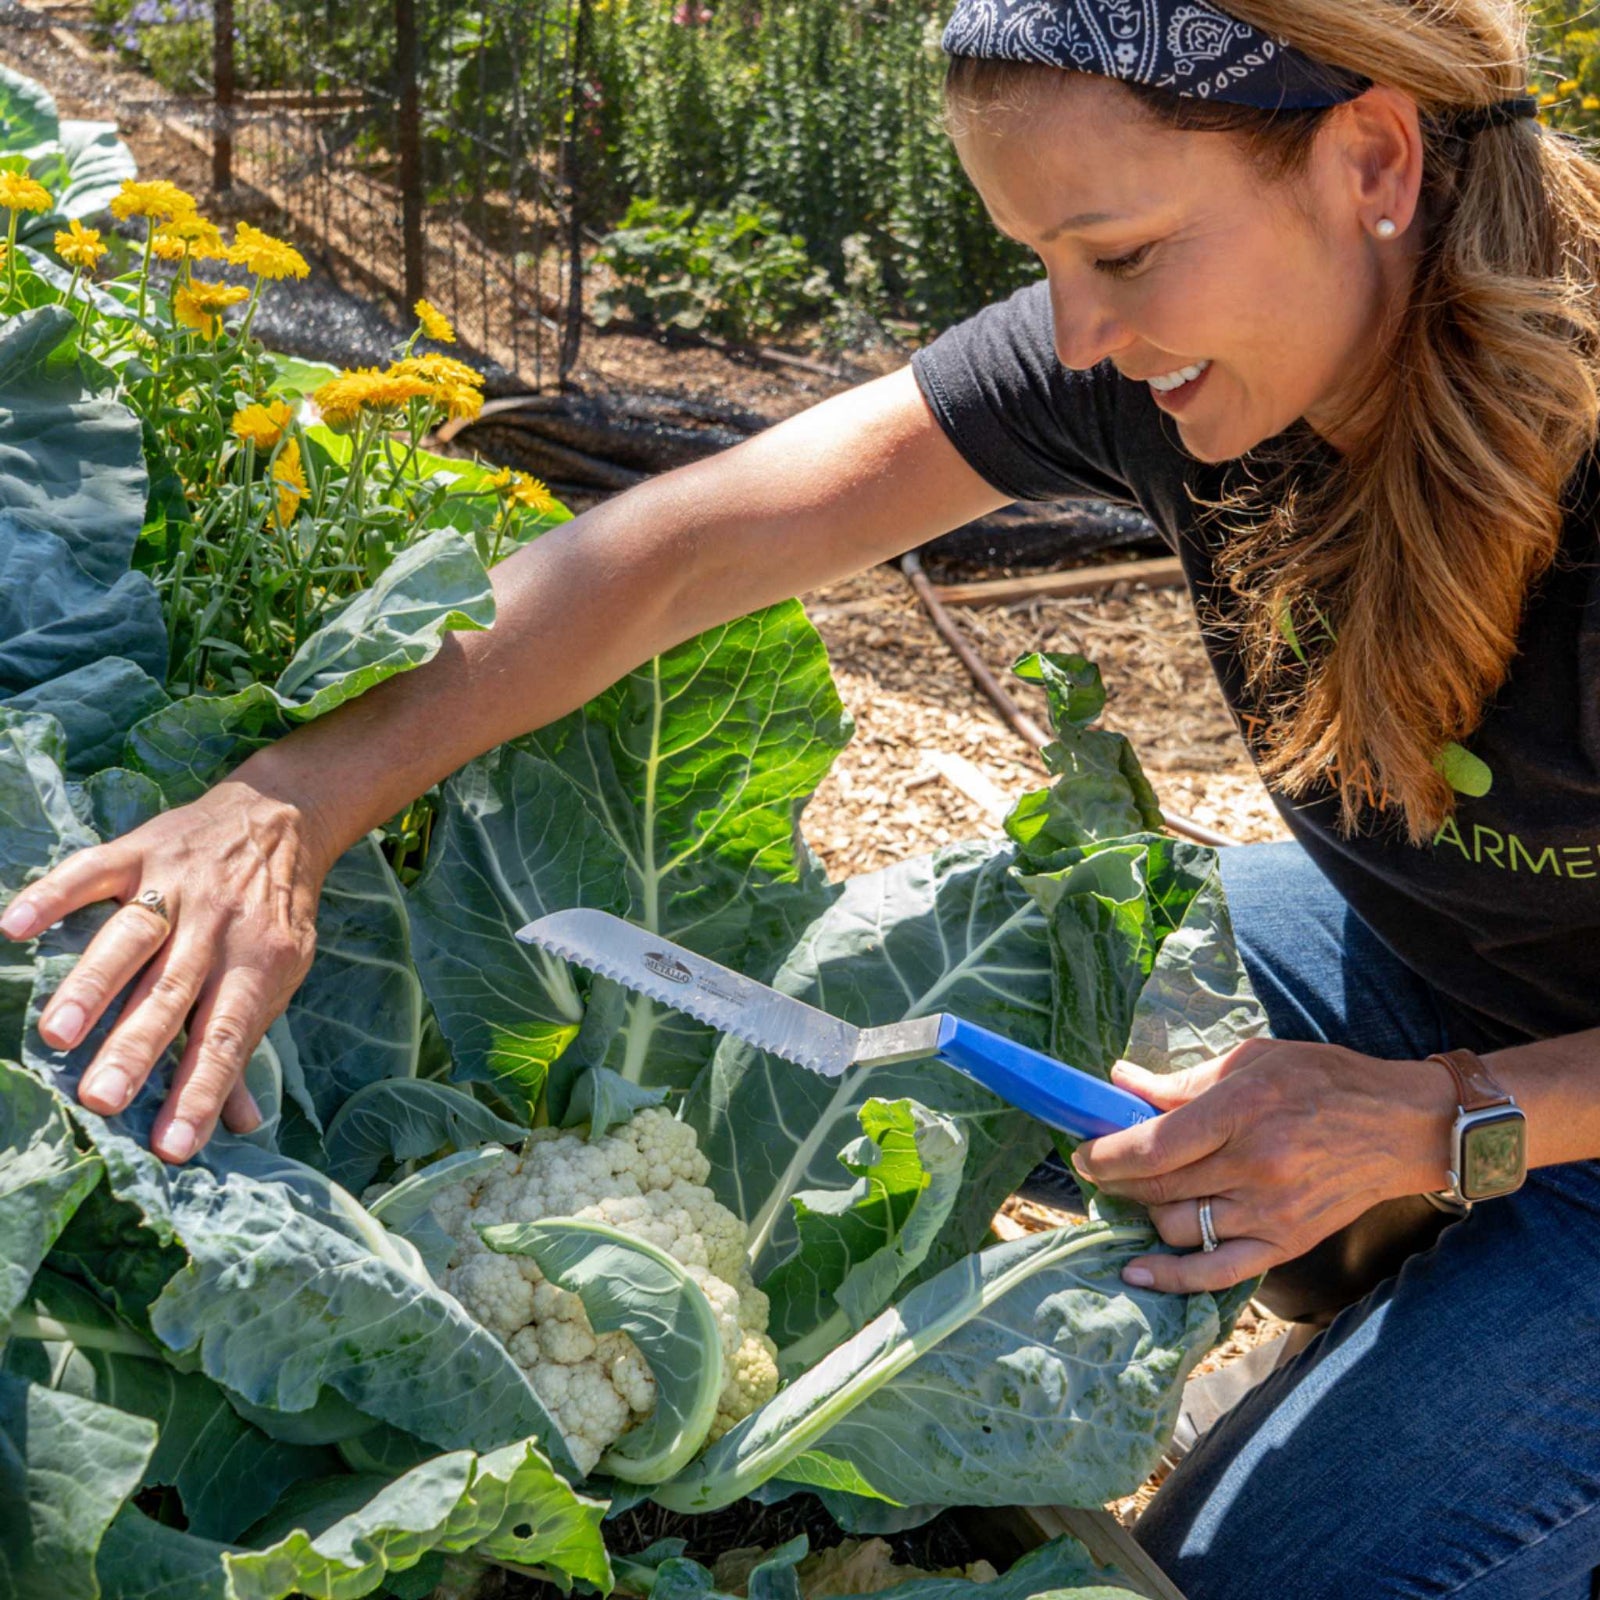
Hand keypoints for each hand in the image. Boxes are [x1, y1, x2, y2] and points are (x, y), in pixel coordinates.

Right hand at [0, 774, 332, 1163]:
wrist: (281, 820)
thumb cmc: (273, 914)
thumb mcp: (280, 974)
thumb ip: (245, 1044)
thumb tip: (235, 1125)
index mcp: (260, 964)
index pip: (228, 1039)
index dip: (201, 1092)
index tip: (173, 1147)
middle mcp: (219, 926)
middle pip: (173, 994)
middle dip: (136, 1049)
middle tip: (100, 1100)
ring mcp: (178, 885)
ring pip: (133, 937)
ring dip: (94, 983)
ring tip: (58, 1033)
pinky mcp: (140, 850)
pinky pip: (92, 870)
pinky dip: (54, 895)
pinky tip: (17, 924)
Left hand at [1072, 1037, 1454, 1293]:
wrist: (1403, 1126)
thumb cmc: (1324, 1080)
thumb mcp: (1252, 1059)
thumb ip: (1182, 1080)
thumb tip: (1120, 1080)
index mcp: (1243, 1111)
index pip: (1153, 1146)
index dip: (1106, 1154)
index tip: (1082, 1151)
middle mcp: (1255, 1166)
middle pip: (1159, 1189)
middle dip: (1114, 1181)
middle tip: (1096, 1169)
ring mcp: (1271, 1212)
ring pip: (1178, 1228)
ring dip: (1141, 1215)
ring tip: (1128, 1197)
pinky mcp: (1286, 1243)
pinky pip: (1219, 1273)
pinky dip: (1174, 1277)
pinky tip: (1138, 1272)